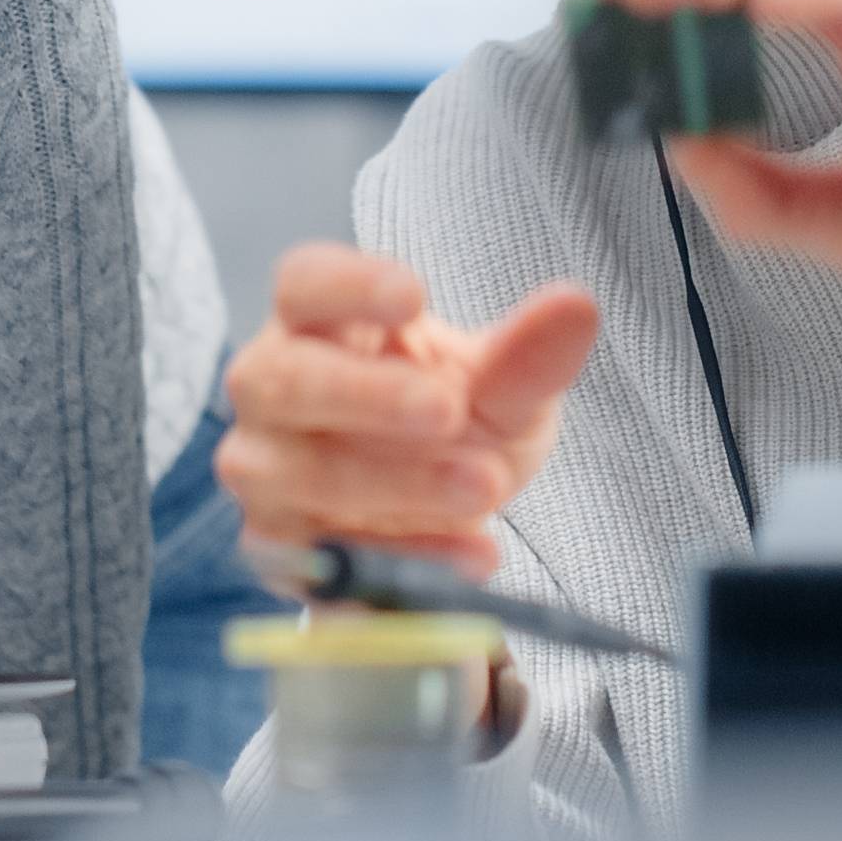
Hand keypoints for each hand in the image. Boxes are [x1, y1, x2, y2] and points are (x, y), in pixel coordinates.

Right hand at [214, 245, 598, 579]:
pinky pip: (331, 554)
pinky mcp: (280, 546)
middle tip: (448, 409)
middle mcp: (272, 389)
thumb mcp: (504, 388)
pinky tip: (473, 553)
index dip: (347, 286)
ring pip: (300, 472)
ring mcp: (266, 470)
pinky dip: (407, 556)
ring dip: (395, 482)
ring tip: (482, 484)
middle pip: (284, 379)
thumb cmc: (452, 420)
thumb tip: (575, 305)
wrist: (439, 514)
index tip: (413, 297)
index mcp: (317, 322)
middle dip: (367, 395)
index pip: (304, 284)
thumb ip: (527, 354)